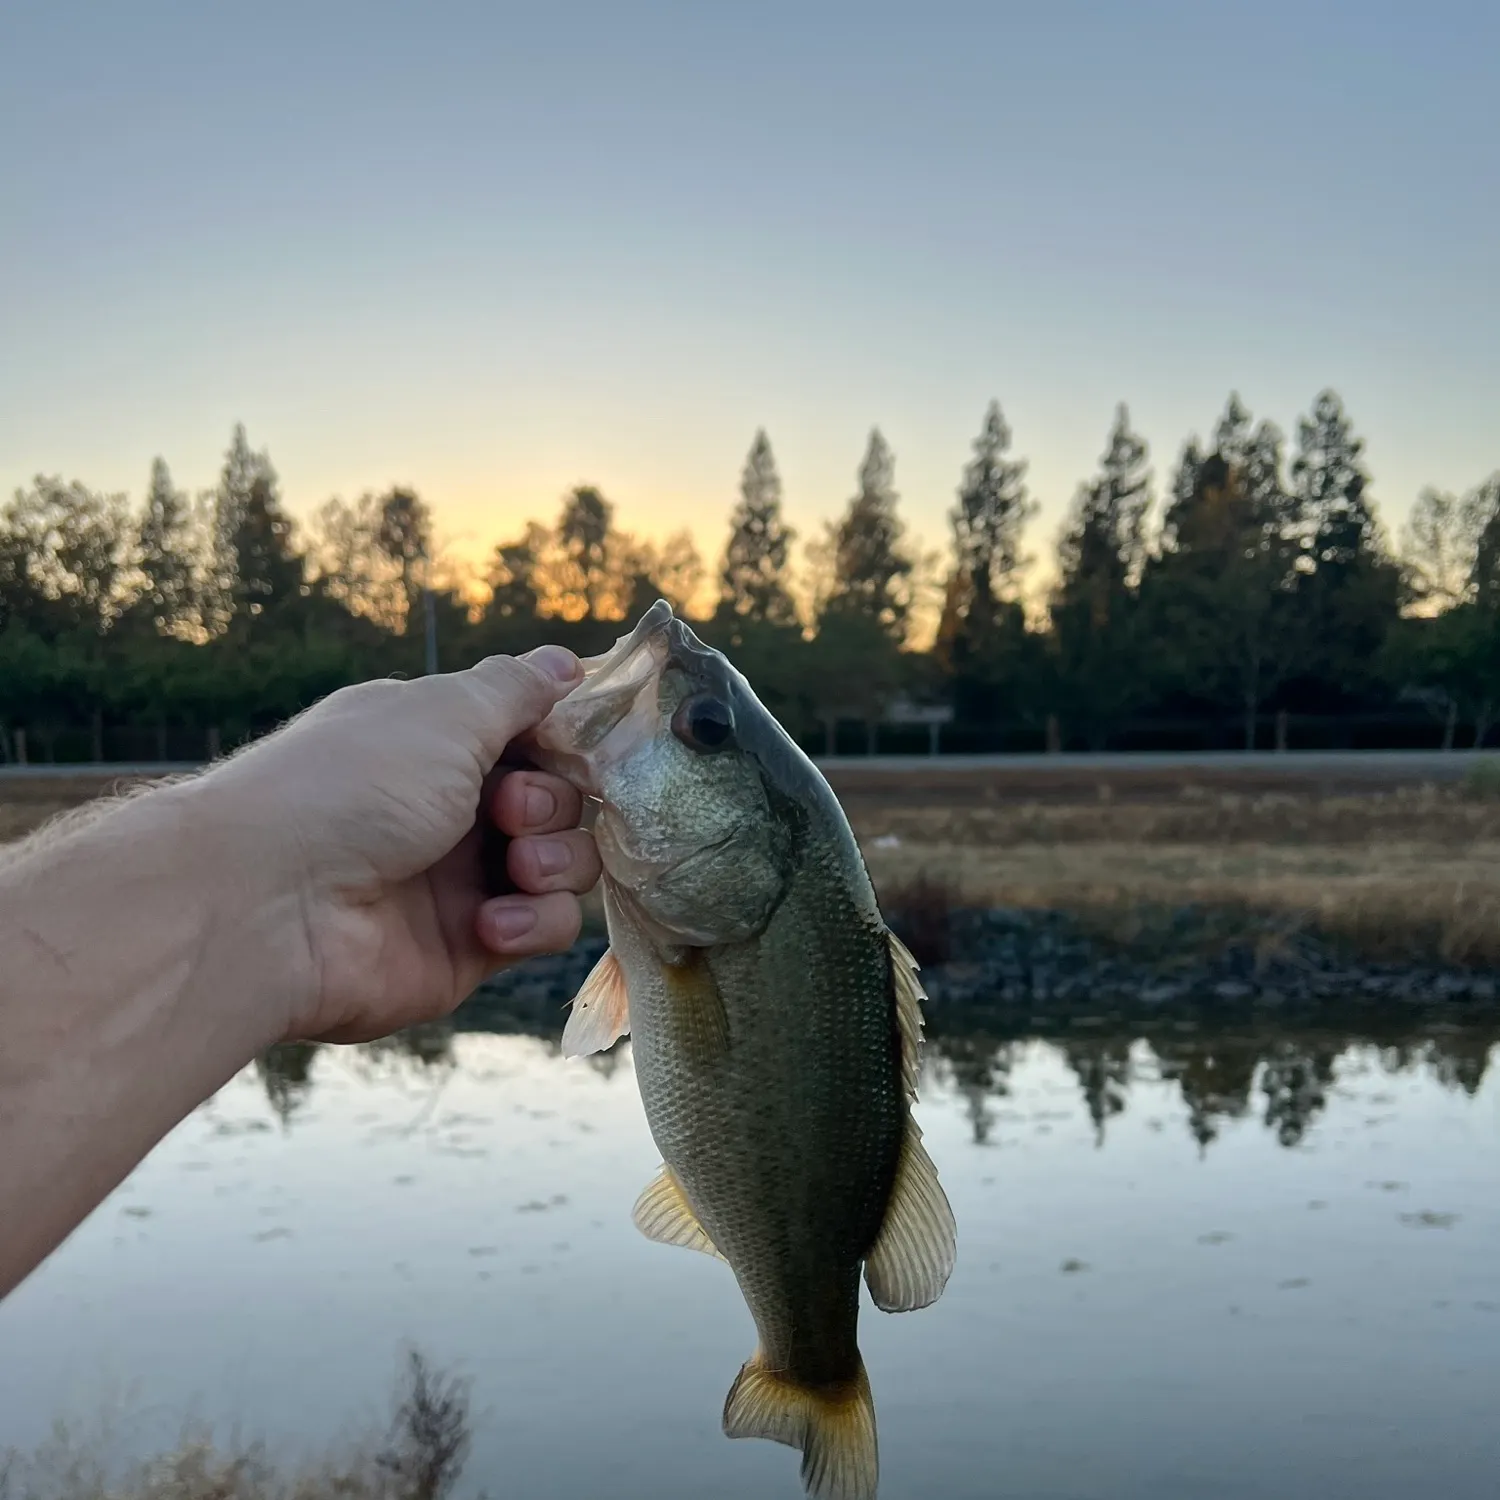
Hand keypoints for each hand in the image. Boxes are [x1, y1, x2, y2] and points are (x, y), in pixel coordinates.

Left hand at [179, 645, 599, 1044]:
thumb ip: (516, 689)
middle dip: (551, 802)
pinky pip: (542, 928)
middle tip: (510, 810)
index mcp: (437, 744)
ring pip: (563, 864)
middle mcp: (451, 808)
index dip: (563, 740)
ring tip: (516, 866)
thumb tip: (567, 661)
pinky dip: (533, 921)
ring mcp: (462, 880)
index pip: (531, 735)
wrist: (270, 906)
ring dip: (556, 861)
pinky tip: (490, 923)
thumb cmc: (352, 786)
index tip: (579, 745)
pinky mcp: (469, 947)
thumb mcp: (442, 712)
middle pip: (557, 800)